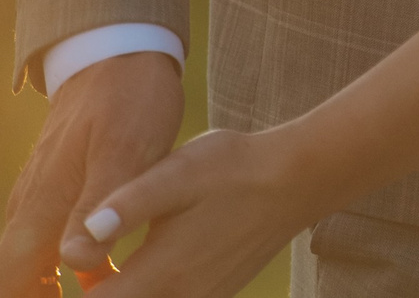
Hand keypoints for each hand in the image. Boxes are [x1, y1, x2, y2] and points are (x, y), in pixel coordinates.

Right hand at [0, 53, 181, 297]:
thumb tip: (73, 260)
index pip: (9, 281)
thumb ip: (99, 206)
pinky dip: (70, 269)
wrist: (121, 53)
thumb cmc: (127, 101)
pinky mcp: (62, 193)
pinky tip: (106, 279)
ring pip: (32, 266)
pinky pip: (53, 245)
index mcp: (41, 210)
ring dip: (49, 291)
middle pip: (16, 280)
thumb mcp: (126, 152)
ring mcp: (43, 202)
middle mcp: (30, 212)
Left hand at [53, 127, 313, 297]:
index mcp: (160, 274)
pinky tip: (160, 259)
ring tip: (128, 262)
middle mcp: (181, 297)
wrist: (301, 177)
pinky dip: (156, 289)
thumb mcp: (177, 174)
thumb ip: (127, 205)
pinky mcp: (219, 291)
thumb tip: (84, 237)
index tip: (80, 265)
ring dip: (132, 289)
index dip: (82, 286)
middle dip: (106, 289)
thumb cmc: (236, 169)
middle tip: (105, 259)